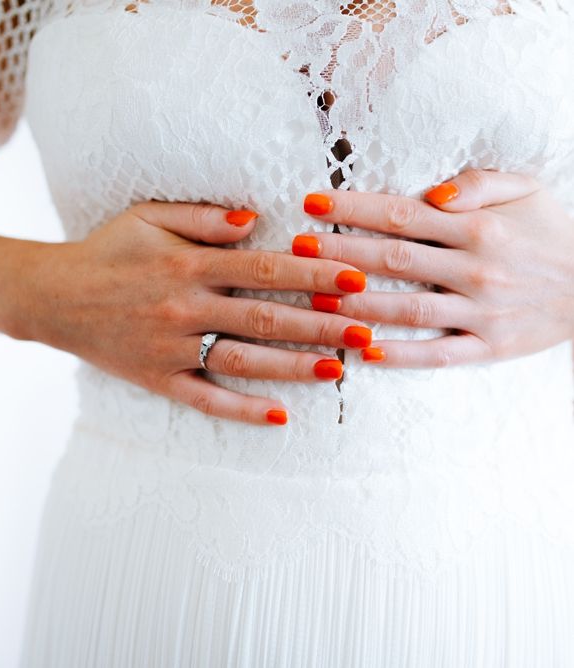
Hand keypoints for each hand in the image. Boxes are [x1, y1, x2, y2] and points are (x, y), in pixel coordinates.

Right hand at [8, 200, 376, 424]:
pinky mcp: (156, 379)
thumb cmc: (107, 252)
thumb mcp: (147, 217)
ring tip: (336, 370)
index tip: (355, 279)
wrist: (53, 296)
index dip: (312, 274)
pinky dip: (241, 410)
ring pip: (241, 362)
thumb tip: (255, 219)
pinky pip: (204, 399)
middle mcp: (182, 309)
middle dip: (319, 324)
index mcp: (187, 266)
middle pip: (263, 318)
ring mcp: (169, 349)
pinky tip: (278, 416)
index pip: (263, 269)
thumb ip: (202, 217)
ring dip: (291, 367)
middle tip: (366, 331)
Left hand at [294, 170, 573, 367]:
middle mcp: (475, 268)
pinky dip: (402, 355)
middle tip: (296, 249)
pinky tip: (364, 353)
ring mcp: (481, 312)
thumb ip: (479, 181)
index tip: (312, 203)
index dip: (353, 208)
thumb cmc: (555, 230)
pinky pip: (440, 354)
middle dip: (339, 253)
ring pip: (409, 310)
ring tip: (313, 301)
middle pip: (393, 260)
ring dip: (359, 306)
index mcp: (478, 226)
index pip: (401, 214)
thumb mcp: (527, 189)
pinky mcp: (490, 347)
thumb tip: (434, 194)